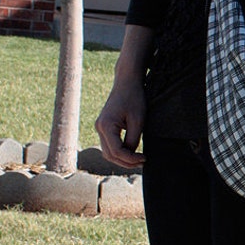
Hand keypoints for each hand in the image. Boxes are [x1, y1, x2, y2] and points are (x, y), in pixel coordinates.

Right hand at [94, 25, 153, 168]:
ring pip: (108, 151)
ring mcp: (100, 127)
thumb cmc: (134, 97)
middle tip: (142, 162)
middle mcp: (99, 128)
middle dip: (126, 162)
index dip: (130, 159)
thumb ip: (134, 139)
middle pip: (109, 154)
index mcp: (106, 126)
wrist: (127, 82)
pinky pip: (110, 144)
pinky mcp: (105, 126)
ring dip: (122, 158)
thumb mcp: (138, 120)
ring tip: (138, 159)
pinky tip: (132, 152)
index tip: (144, 159)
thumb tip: (131, 154)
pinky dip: (120, 151)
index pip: (117, 151)